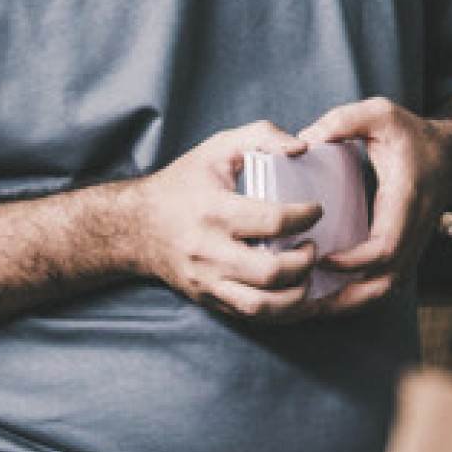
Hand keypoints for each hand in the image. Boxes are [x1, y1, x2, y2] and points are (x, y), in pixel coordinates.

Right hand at [127, 123, 328, 320]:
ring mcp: (208, 282)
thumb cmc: (183, 185)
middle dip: (305, 262)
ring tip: (306, 274)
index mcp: (214, 211)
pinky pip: (252, 317)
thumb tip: (301, 147)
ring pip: (262, 307)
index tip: (316, 210)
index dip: (306, 217)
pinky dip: (282, 312)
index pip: (272, 221)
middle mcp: (210, 252)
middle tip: (312, 245)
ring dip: (297, 296)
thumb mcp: (218, 148)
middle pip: (271, 272)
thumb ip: (262, 135)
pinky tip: (296, 294)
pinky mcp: (209, 300)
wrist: (136, 228)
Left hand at [301, 97, 450, 315]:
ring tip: (316, 306)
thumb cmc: (413, 134)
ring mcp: (414, 243)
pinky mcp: (408, 249)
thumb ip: (343, 120)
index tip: (323, 258)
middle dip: (350, 296)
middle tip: (311, 300)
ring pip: (389, 288)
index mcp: (406, 199)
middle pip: (388, 281)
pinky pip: (387, 282)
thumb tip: (304, 141)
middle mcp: (414, 228)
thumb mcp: (380, 113)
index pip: (386, 246)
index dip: (354, 261)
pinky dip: (361, 293)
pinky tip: (331, 293)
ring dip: (354, 302)